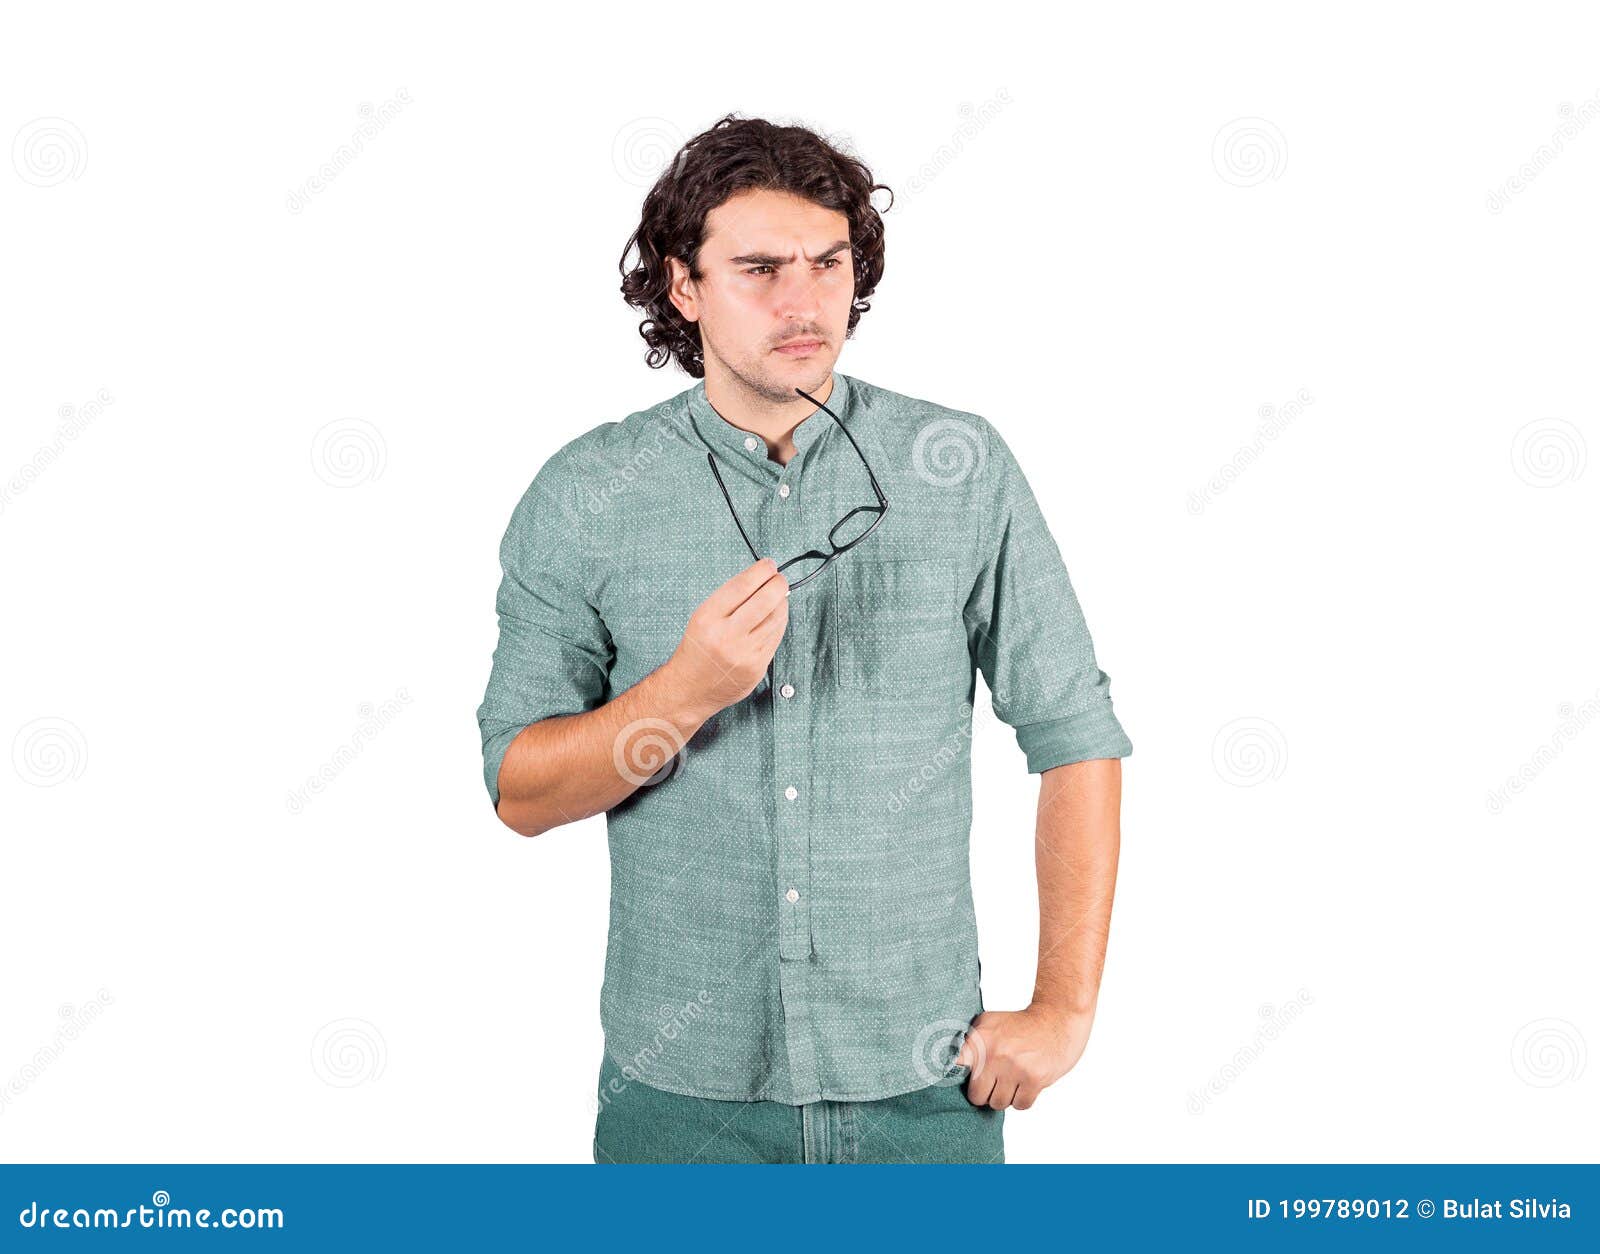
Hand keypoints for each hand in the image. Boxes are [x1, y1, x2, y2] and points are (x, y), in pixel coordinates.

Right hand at [662, 557, 789, 718]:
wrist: (690, 688)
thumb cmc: (698, 649)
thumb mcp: (702, 617)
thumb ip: (731, 600)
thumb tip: (762, 579)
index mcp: (708, 618)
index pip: (743, 585)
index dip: (761, 571)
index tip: (769, 565)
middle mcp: (726, 635)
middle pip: (766, 599)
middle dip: (778, 583)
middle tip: (779, 579)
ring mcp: (744, 653)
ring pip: (776, 618)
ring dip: (782, 602)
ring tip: (778, 596)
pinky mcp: (757, 667)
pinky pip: (776, 637)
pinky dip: (779, 622)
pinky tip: (775, 616)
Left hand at [953, 1003, 1093, 1110]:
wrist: (1056, 1019)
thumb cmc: (1020, 1024)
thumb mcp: (989, 1022)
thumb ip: (969, 1041)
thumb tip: (948, 1063)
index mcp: (980, 1039)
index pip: (954, 1067)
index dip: (953, 1077)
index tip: (951, 1081)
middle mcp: (995, 1054)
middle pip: (976, 1096)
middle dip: (984, 1093)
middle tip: (993, 1083)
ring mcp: (1015, 1068)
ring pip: (998, 1103)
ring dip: (1004, 1097)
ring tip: (1011, 1081)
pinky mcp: (1034, 1079)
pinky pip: (1019, 1105)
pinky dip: (1021, 1100)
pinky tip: (1025, 1084)